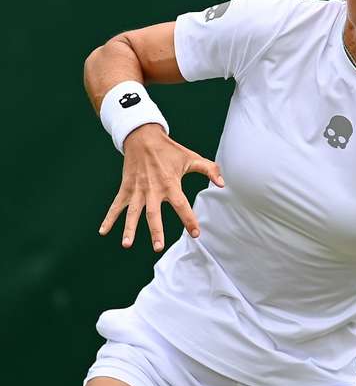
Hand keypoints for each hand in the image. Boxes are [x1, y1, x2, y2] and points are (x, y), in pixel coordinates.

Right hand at [98, 123, 224, 251]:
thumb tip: (222, 184)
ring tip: (127, 244)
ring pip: (133, 213)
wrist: (143, 137)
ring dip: (129, 228)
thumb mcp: (191, 158)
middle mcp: (153, 190)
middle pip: (154, 214)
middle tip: (158, 248)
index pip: (182, 205)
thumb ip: (209, 170)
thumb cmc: (170, 150)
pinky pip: (116, 205)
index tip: (195, 234)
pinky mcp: (125, 188)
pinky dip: (109, 218)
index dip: (189, 220)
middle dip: (156, 231)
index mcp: (170, 184)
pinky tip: (103, 231)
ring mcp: (137, 190)